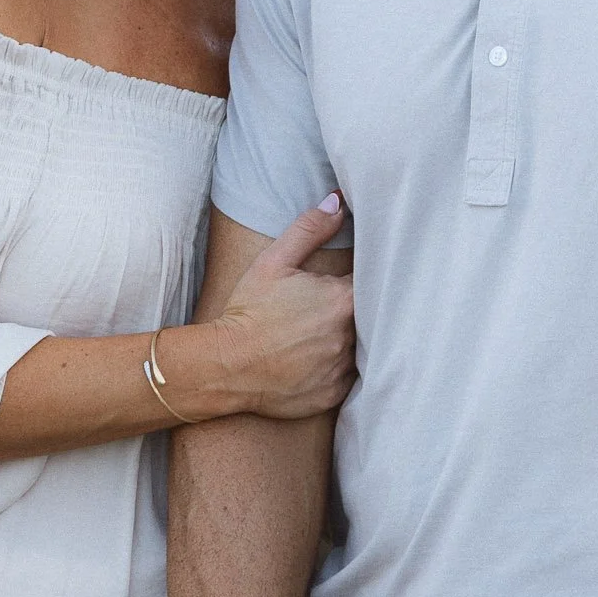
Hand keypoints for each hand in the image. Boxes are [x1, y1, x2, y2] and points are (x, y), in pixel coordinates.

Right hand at [178, 196, 355, 418]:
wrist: (225, 365)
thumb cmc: (248, 310)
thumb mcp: (274, 262)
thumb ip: (309, 229)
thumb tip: (339, 202)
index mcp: (342, 300)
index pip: (372, 283)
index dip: (366, 278)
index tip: (352, 278)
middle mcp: (350, 336)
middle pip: (372, 318)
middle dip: (360, 310)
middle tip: (333, 308)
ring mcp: (343, 368)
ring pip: (362, 349)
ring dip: (350, 340)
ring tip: (323, 334)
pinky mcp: (334, 394)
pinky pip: (348, 378)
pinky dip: (338, 368)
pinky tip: (317, 359)